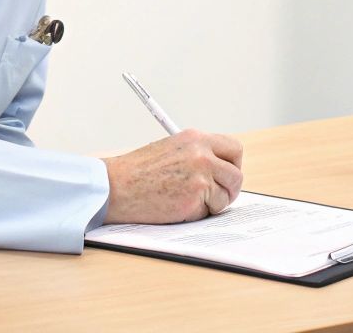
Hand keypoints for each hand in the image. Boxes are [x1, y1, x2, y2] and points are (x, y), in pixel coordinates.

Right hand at [102, 129, 244, 223]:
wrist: (116, 186)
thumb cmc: (138, 171)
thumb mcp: (171, 148)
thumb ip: (197, 153)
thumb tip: (220, 168)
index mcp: (196, 138)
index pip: (234, 149)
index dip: (233, 165)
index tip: (226, 175)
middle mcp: (202, 154)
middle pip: (236, 175)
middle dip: (229, 189)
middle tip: (217, 196)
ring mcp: (200, 176)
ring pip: (226, 195)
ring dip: (213, 203)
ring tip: (189, 201)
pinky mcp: (195, 197)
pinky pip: (210, 210)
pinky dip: (198, 213)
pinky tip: (178, 207)